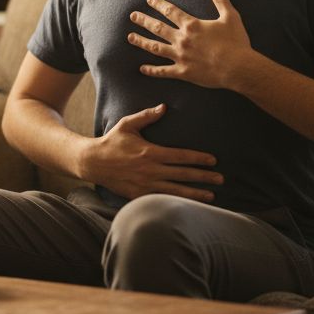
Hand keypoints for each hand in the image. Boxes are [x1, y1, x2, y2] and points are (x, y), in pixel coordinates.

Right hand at [79, 104, 221, 201]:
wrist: (92, 163)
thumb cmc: (111, 142)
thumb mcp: (127, 125)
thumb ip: (146, 116)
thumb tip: (164, 107)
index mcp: (150, 152)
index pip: (181, 156)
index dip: (199, 158)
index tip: (213, 160)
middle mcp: (150, 170)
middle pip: (183, 175)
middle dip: (204, 177)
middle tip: (221, 179)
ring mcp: (145, 185)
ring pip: (176, 191)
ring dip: (195, 194)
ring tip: (211, 197)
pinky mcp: (139, 195)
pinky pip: (162, 200)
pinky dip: (176, 203)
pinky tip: (188, 206)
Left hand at [128, 0, 252, 89]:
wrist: (238, 67)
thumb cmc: (236, 42)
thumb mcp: (230, 16)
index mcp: (192, 25)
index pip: (170, 11)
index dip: (158, 4)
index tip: (148, 0)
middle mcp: (182, 39)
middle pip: (157, 28)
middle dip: (143, 20)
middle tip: (132, 16)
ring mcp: (180, 56)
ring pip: (155, 48)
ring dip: (141, 42)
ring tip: (130, 37)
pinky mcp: (183, 72)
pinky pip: (163, 71)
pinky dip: (151, 70)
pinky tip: (141, 69)